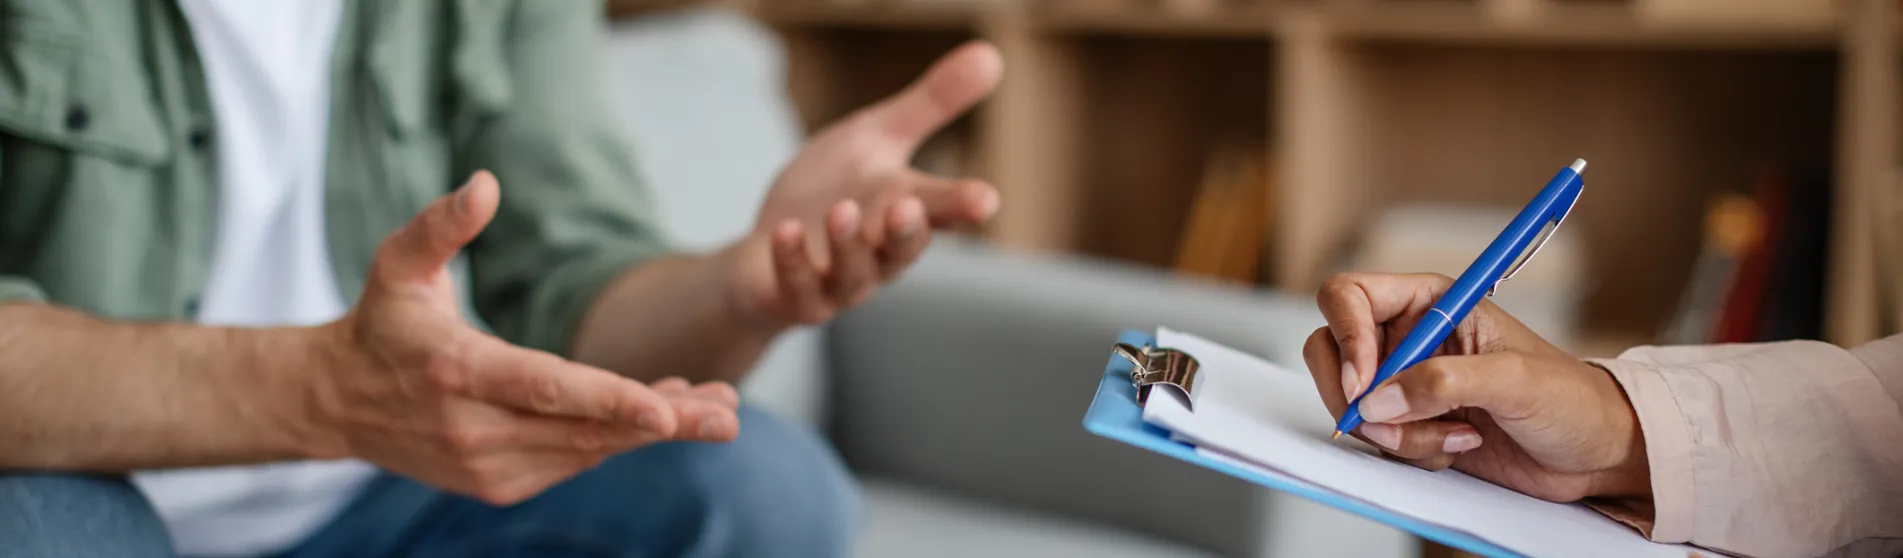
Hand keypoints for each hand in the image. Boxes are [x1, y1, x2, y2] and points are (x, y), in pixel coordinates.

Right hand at [304, 171, 739, 504]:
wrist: (335, 402)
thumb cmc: (382, 322)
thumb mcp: (398, 264)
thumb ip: (441, 225)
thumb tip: (486, 182)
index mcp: (456, 371)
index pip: (545, 389)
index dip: (610, 400)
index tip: (667, 411)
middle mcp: (473, 429)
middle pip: (584, 429)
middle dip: (662, 422)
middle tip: (727, 413)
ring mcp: (486, 466)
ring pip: (588, 450)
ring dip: (653, 432)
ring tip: (717, 409)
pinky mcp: (498, 485)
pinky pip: (574, 460)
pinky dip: (618, 440)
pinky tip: (663, 414)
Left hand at [729, 41, 1004, 327]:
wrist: (767, 250)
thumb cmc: (832, 190)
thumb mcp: (878, 136)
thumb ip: (931, 104)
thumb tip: (990, 55)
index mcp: (906, 211)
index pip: (942, 209)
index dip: (962, 205)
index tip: (985, 199)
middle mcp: (881, 253)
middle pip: (903, 249)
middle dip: (907, 232)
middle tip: (910, 207)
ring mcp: (841, 281)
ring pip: (855, 273)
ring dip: (849, 244)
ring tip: (842, 211)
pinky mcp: (799, 297)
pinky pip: (800, 287)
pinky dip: (793, 261)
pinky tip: (785, 231)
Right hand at [1301, 273, 1650, 501]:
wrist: (1592, 452)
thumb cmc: (1570, 398)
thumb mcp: (1515, 379)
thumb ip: (1444, 381)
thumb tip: (1380, 399)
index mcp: (1431, 302)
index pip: (1351, 297)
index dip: (1345, 335)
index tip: (1363, 382)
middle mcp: (1409, 338)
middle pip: (1331, 350)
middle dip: (1356, 395)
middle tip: (1391, 422)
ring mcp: (1406, 383)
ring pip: (1354, 405)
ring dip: (1398, 432)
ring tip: (1458, 432)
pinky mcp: (1410, 424)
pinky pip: (1378, 440)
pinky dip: (1412, 451)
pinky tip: (1461, 443)